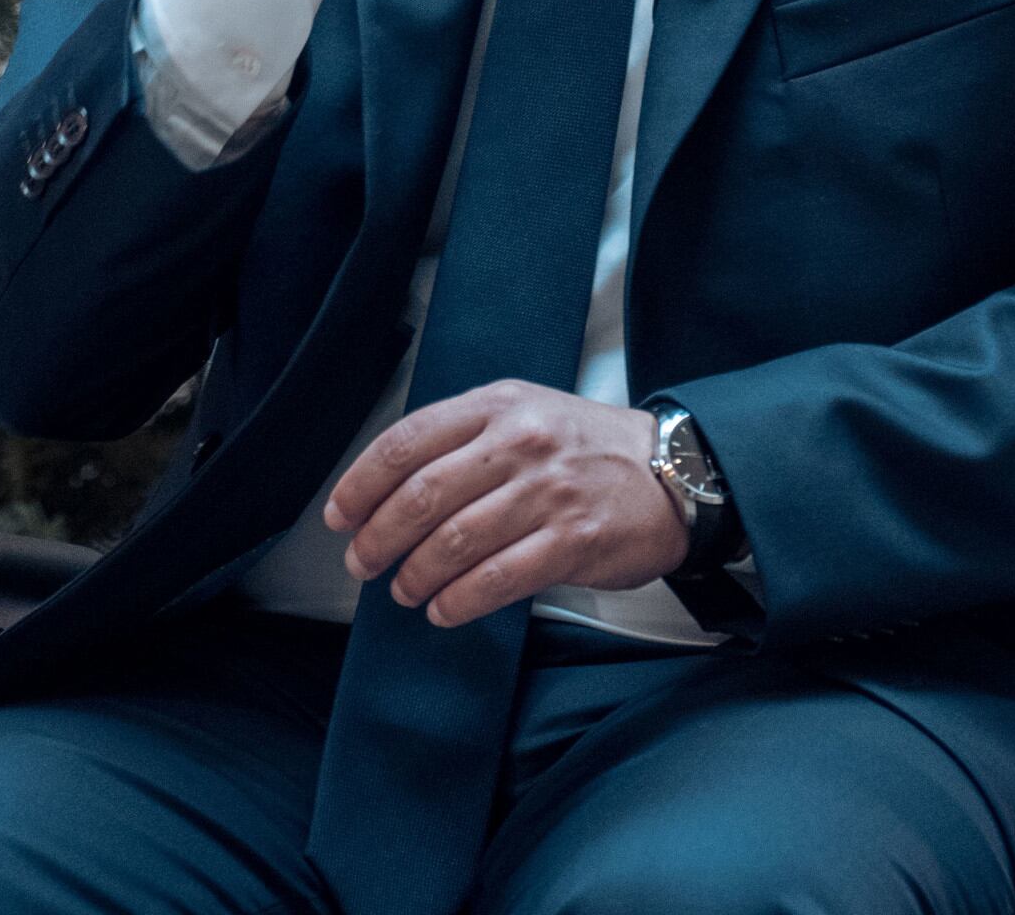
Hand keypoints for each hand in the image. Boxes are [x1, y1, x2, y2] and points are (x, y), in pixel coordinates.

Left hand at [321, 381, 688, 628]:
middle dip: (379, 537)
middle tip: (362, 563)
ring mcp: (547, 492)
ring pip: (455, 541)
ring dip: (416, 574)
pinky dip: (460, 600)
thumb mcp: (522, 413)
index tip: (339, 516)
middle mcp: (519, 443)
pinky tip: (443, 610)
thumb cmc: (586, 448)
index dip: (361, 484)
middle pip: (422, 496)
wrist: (675, 472)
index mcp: (496, 405)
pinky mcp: (573, 541)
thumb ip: (462, 439)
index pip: (406, 442)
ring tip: (404, 590)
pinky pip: (498, 578)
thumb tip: (389, 491)